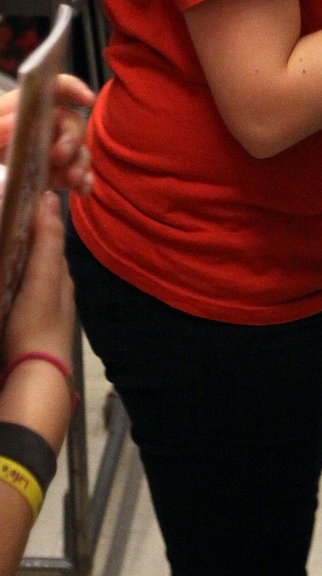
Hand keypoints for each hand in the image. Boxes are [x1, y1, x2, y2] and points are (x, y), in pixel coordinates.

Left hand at [0, 75, 94, 197]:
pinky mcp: (49, 176)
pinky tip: (82, 190)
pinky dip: (81, 181)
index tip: (86, 99)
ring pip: (76, 150)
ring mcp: (45, 152)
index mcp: (17, 110)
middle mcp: (37, 128)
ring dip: (80, 162)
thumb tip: (17, 121)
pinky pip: (73, 174)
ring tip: (74, 180)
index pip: (51, 88)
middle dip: (72, 137)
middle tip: (61, 156)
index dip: (71, 88)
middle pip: (69, 121)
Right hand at [2, 191, 74, 369]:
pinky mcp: (25, 331)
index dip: (37, 225)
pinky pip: (17, 301)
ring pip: (28, 283)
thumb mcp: (42, 279)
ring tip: (4, 253)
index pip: (50, 244)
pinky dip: (12, 287)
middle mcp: (55, 294)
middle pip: (38, 264)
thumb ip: (47, 242)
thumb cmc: (37, 324)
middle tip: (4, 225)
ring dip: (16, 268)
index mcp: (61, 279)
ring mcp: (40, 315)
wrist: (34, 377)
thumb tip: (51, 197)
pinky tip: (4, 288)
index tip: (17, 207)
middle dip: (24, 247)